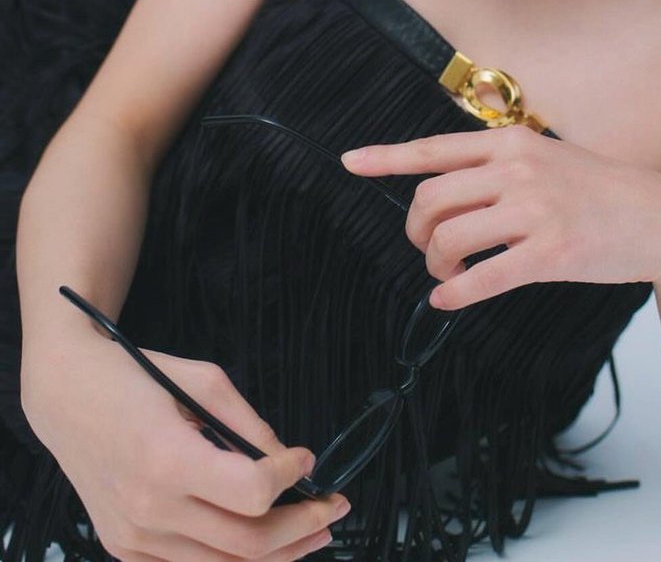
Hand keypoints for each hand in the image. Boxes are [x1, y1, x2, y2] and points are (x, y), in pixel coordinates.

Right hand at [22, 331, 350, 561]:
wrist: (67, 394)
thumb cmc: (133, 376)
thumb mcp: (201, 380)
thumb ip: (247, 424)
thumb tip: (284, 458)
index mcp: (168, 459)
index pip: (253, 492)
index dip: (291, 477)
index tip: (307, 458)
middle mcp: (149, 508)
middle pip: (247, 542)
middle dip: (303, 527)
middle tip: (334, 509)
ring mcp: (134, 537)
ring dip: (279, 555)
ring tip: (312, 535)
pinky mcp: (125, 548)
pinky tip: (263, 546)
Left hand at [341, 123, 660, 310]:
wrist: (659, 218)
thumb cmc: (597, 189)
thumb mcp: (546, 157)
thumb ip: (499, 162)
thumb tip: (446, 183)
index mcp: (512, 142)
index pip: (435, 148)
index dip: (387, 157)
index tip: (349, 162)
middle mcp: (518, 169)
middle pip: (431, 199)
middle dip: (415, 231)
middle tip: (426, 249)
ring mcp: (535, 210)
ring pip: (449, 238)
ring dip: (435, 264)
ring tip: (447, 273)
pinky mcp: (552, 252)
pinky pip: (483, 277)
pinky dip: (456, 292)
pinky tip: (449, 298)